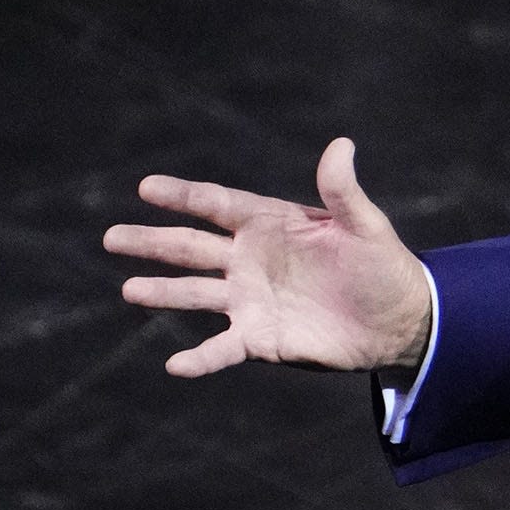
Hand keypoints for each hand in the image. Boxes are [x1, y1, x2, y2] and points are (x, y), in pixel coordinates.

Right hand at [103, 138, 432, 377]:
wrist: (397, 320)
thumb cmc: (382, 265)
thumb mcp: (365, 226)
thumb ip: (343, 190)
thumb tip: (341, 144)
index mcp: (270, 224)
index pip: (217, 205)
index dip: (183, 196)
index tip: (147, 187)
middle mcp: (249, 260)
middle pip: (191, 247)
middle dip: (152, 242)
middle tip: (112, 236)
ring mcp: (249, 300)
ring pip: (195, 294)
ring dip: (163, 293)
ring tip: (129, 289)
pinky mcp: (259, 338)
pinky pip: (221, 348)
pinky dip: (199, 358)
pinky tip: (174, 365)